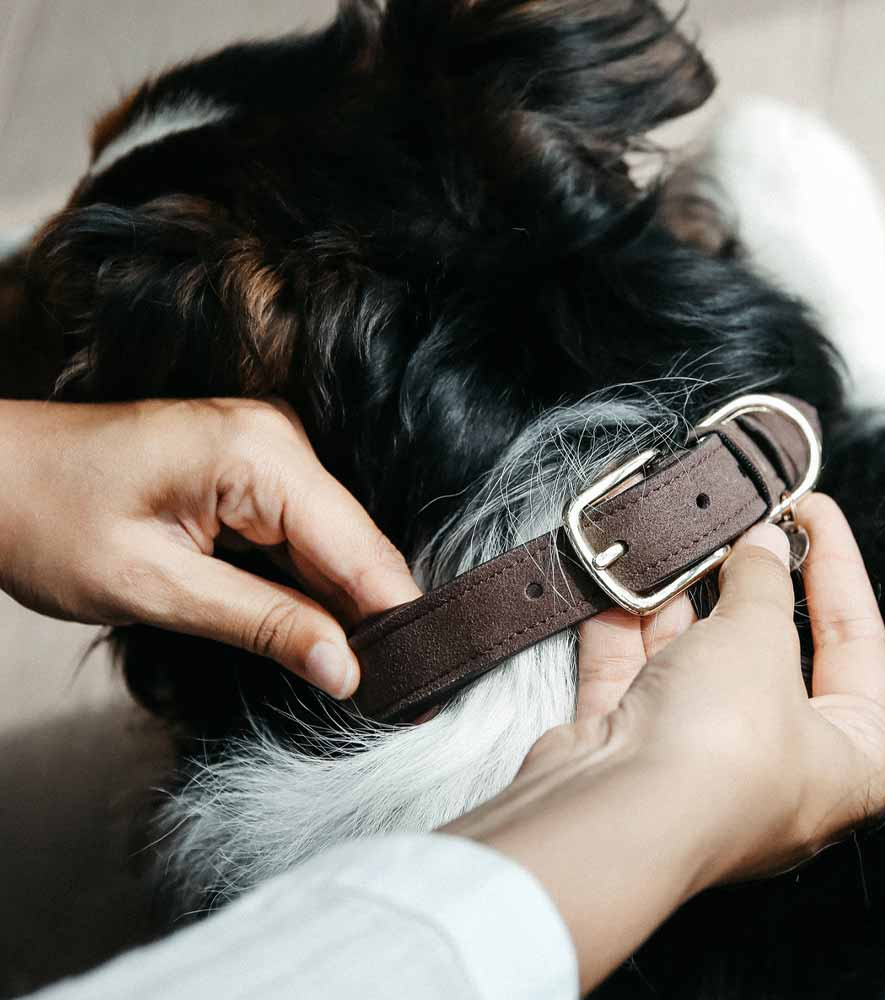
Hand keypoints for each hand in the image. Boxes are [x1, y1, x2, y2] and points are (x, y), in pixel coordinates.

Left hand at [0, 397, 419, 695]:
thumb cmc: (46, 520)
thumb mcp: (155, 587)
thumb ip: (263, 623)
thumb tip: (348, 670)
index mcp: (259, 453)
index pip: (359, 548)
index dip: (399, 620)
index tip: (428, 688)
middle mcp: (279, 438)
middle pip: (357, 544)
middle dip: (380, 619)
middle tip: (407, 698)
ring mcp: (269, 449)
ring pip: (336, 543)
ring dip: (350, 607)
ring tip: (377, 676)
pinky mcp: (256, 469)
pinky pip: (305, 533)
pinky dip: (315, 585)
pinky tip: (327, 632)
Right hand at [446, 494, 884, 991]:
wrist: (611, 813)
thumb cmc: (721, 745)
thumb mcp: (760, 639)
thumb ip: (763, 584)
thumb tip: (762, 545)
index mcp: (846, 759)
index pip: (856, 643)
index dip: (836, 565)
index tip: (811, 508)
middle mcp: (774, 766)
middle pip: (767, 650)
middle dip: (746, 583)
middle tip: (737, 522)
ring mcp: (696, 759)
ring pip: (692, 659)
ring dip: (679, 600)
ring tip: (675, 540)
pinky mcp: (631, 750)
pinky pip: (635, 674)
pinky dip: (626, 628)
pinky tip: (621, 579)